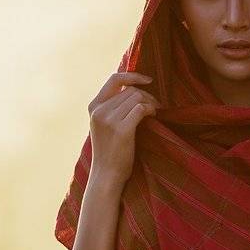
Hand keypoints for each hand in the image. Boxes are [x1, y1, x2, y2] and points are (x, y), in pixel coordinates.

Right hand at [88, 71, 159, 185]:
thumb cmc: (110, 150)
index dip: (132, 75)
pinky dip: (150, 110)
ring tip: (154, 112)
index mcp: (93, 106)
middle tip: (156, 106)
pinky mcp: (121, 129)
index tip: (148, 80)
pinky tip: (153, 116)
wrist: (106, 174)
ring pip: (137, 97)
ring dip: (150, 103)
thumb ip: (112, 106)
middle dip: (146, 95)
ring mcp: (108, 119)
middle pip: (130, 90)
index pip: (114, 79)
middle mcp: (99, 110)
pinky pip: (141, 108)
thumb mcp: (104, 124)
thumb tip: (135, 87)